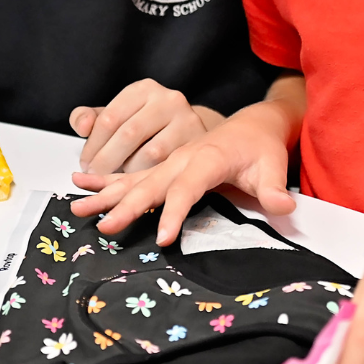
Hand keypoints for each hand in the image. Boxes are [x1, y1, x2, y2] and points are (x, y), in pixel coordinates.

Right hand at [69, 101, 296, 244]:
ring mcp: (169, 160)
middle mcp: (183, 157)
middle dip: (128, 206)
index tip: (163, 238)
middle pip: (152, 182)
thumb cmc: (260, 147)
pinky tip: (80, 185)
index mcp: (209, 157)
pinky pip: (130, 174)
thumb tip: (285, 207)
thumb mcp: (273, 165)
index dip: (175, 211)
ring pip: (134, 178)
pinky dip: (106, 180)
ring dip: (105, 193)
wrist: (252, 124)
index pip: (188, 186)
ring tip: (77, 207)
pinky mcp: (163, 165)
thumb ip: (274, 188)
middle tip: (105, 227)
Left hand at [70, 78, 222, 174]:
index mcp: (143, 89)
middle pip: (128, 134)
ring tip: (117, 178)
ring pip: (149, 154)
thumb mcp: (116, 115)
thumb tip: (82, 126)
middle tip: (96, 176)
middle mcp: (167, 99)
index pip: (110, 117)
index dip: (93, 146)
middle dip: (106, 161)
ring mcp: (186, 119)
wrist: (184, 129)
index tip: (85, 163)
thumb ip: (89, 119)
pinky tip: (138, 180)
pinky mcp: (198, 141)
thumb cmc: (144, 124)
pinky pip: (168, 167)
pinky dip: (148, 177)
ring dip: (128, 172)